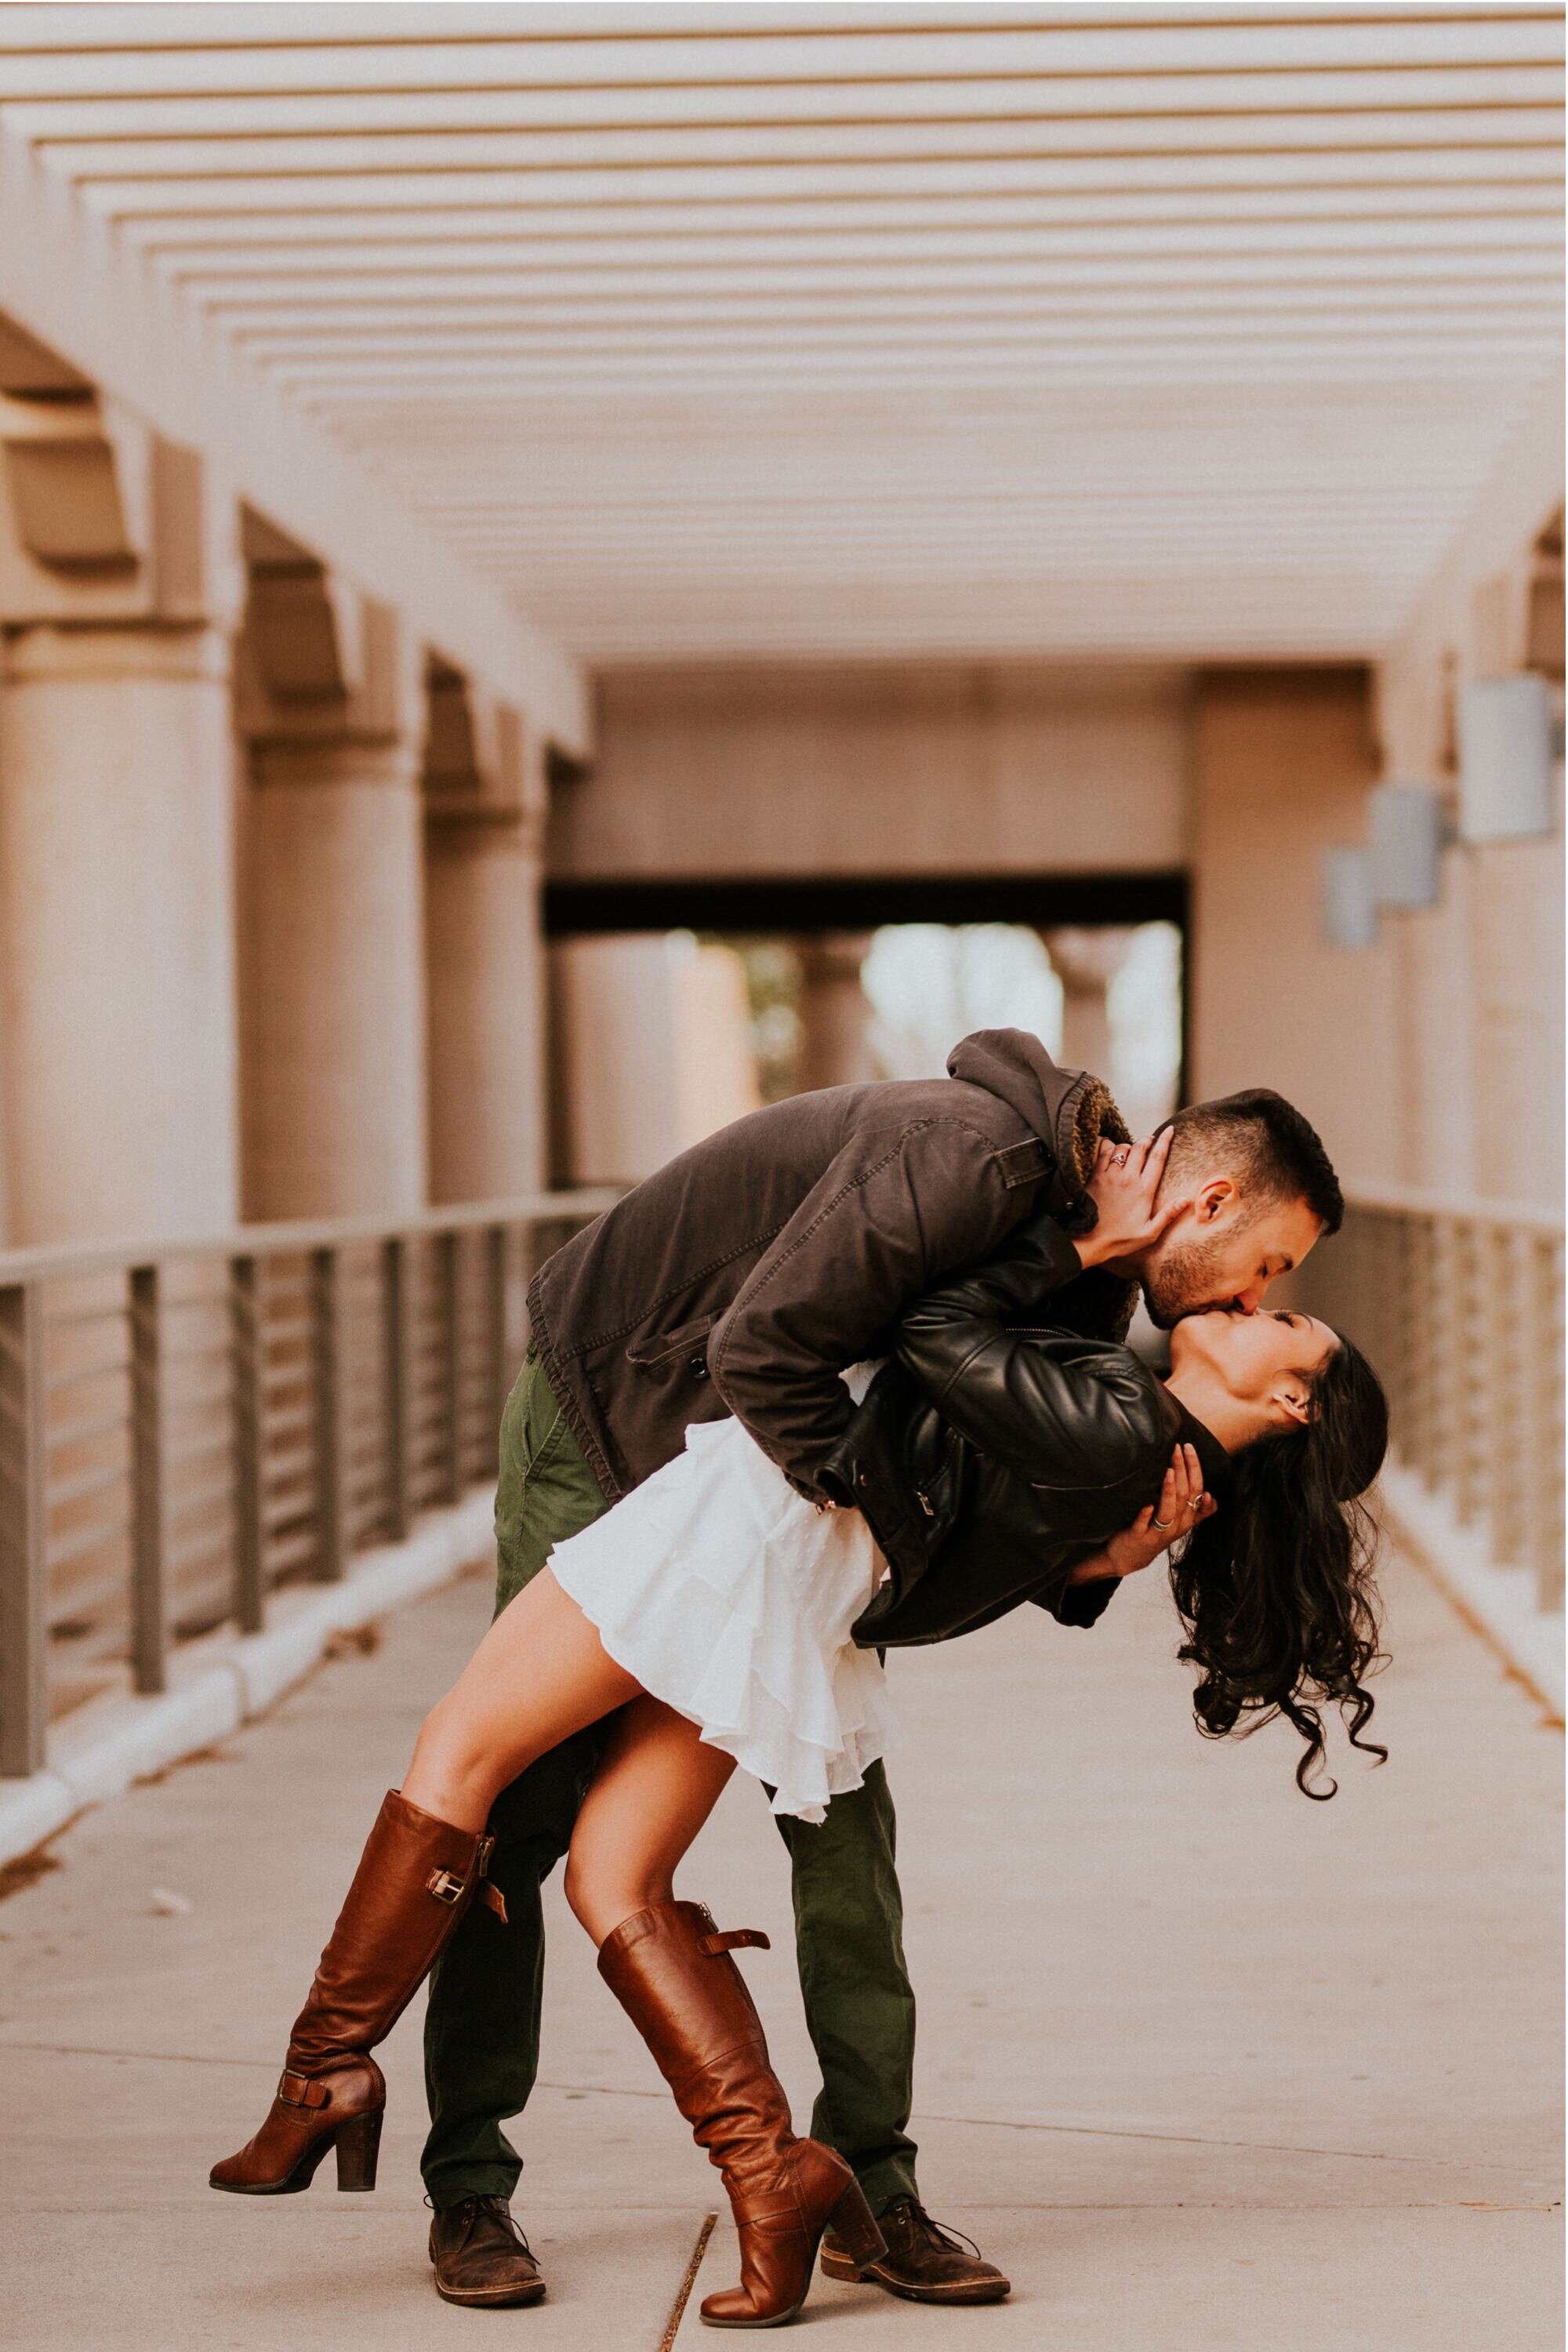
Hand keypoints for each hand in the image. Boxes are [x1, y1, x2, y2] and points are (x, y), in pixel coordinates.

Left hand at [1069, 1444, 1216, 1584]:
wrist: (1130, 1558)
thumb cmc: (1154, 1533)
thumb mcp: (1178, 1523)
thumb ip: (1196, 1511)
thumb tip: (1213, 1496)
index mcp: (1186, 1519)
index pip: (1197, 1490)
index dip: (1195, 1468)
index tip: (1189, 1447)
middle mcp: (1176, 1526)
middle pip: (1184, 1496)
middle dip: (1182, 1470)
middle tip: (1176, 1448)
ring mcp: (1157, 1533)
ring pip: (1168, 1511)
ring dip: (1169, 1491)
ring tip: (1167, 1471)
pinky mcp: (1139, 1538)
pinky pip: (1144, 1526)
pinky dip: (1145, 1515)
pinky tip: (1146, 1504)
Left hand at [1073, 1130, 1189, 1271]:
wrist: (1090, 1241)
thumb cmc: (1121, 1240)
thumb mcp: (1149, 1233)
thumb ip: (1168, 1215)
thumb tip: (1186, 1200)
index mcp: (1144, 1190)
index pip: (1157, 1158)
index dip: (1165, 1141)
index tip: (1170, 1130)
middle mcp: (1128, 1179)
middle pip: (1140, 1147)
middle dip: (1147, 1140)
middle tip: (1150, 1139)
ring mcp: (1110, 1176)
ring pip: (1122, 1147)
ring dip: (1128, 1146)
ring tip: (1131, 1151)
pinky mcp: (1095, 1176)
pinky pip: (1102, 1151)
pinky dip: (1108, 1146)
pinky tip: (1111, 1151)